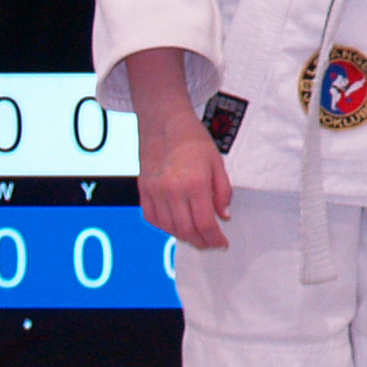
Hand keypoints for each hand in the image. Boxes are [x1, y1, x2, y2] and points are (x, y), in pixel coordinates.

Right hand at [137, 106, 232, 249]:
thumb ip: (223, 191)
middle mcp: (172, 191)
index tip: (222, 243)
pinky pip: (152, 218)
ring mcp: (155, 192)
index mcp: (195, 184)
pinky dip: (164, 227)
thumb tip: (223, 216)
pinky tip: (175, 226)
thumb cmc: (194, 140)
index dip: (215, 238)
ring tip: (196, 236)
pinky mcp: (143, 190)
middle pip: (186, 230)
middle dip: (201, 242)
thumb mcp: (217, 162)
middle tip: (210, 244)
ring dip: (183, 236)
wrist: (164, 122)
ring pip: (168, 228)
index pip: (205, 223)